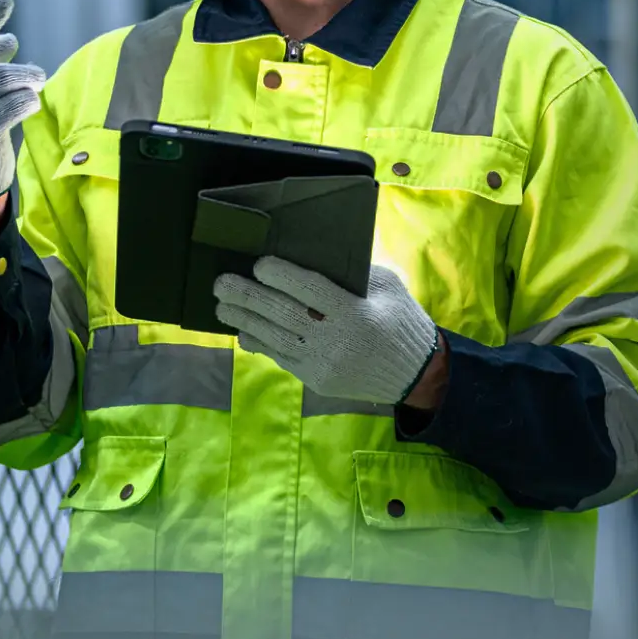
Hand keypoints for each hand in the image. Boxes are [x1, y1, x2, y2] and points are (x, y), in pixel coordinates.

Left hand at [215, 259, 442, 406]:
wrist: (415, 374)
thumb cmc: (402, 322)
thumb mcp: (389, 288)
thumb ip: (355, 274)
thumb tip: (315, 258)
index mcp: (355, 313)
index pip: (309, 290)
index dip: (280, 276)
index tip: (259, 264)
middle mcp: (336, 340)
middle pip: (282, 313)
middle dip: (248, 297)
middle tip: (222, 283)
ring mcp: (323, 364)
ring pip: (274, 338)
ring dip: (244, 320)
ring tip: (222, 306)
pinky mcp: (316, 380)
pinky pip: (281, 358)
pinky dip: (260, 343)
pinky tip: (243, 332)